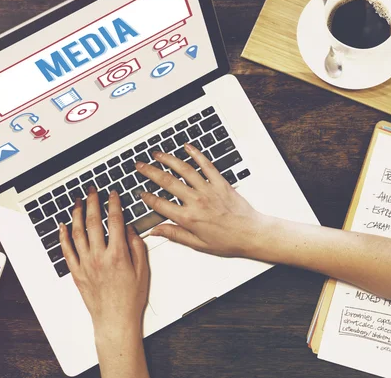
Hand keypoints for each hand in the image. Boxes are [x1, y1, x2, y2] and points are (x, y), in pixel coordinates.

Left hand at [59, 187, 148, 339]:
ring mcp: (86, 264)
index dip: (114, 204)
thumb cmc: (130, 299)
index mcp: (118, 254)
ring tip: (78, 202)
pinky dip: (63, 236)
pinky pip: (67, 251)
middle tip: (92, 191)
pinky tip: (62, 226)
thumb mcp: (143, 270)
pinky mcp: (77, 272)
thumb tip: (130, 229)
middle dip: (93, 202)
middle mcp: (99, 257)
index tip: (113, 194)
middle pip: (94, 222)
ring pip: (77, 233)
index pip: (115, 221)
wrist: (115, 320)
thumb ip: (136, 246)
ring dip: (77, 214)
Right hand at [136, 142, 273, 257]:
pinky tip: (187, 147)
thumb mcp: (198, 244)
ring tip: (157, 154)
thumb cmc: (227, 240)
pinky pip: (206, 164)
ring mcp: (208, 189)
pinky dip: (196, 154)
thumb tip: (156, 231)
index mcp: (188, 217)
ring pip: (184, 169)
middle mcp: (196, 200)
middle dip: (150, 172)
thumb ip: (175, 234)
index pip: (160, 204)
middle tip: (139, 166)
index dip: (147, 198)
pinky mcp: (220, 182)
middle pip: (167, 182)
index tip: (140, 193)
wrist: (251, 233)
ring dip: (168, 159)